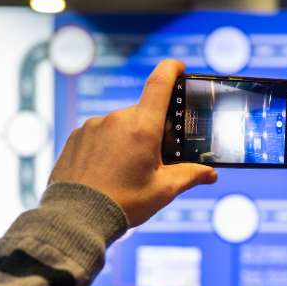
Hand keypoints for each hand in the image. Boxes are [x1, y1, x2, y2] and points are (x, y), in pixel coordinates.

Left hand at [48, 59, 217, 226]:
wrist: (76, 218)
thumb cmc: (122, 203)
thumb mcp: (163, 190)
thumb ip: (190, 176)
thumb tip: (210, 173)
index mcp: (142, 128)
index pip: (160, 82)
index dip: (172, 69)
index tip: (179, 67)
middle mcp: (116, 120)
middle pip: (143, 112)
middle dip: (152, 129)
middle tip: (154, 157)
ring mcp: (93, 127)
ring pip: (120, 124)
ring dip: (128, 139)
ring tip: (126, 171)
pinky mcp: (77, 137)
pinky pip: (99, 134)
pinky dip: (107, 147)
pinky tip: (107, 171)